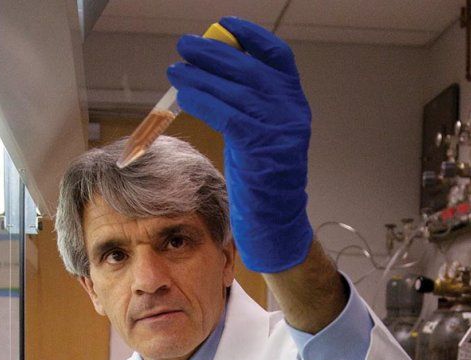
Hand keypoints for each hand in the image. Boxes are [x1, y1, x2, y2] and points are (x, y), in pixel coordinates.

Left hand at [167, 16, 312, 272]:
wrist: (276, 221)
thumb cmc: (263, 179)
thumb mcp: (261, 132)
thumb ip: (247, 102)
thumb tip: (212, 70)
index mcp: (294, 103)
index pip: (278, 57)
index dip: (251, 36)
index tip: (224, 26)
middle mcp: (292, 112)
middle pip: (250, 67)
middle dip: (213, 53)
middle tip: (185, 47)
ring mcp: (280, 130)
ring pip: (235, 89)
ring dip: (199, 76)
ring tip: (176, 72)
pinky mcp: (262, 147)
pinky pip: (226, 113)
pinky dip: (202, 100)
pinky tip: (185, 96)